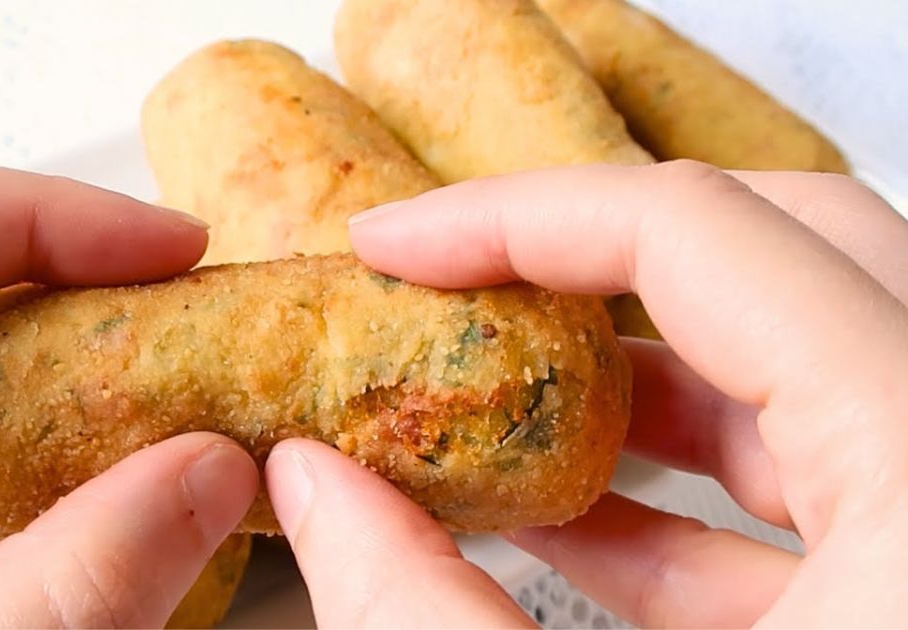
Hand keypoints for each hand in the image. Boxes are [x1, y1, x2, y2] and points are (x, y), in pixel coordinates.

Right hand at [263, 161, 907, 626]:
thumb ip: (424, 609)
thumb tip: (313, 490)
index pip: (700, 235)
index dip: (512, 221)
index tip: (394, 249)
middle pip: (791, 247)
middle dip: (601, 256)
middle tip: (465, 292)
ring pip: (812, 364)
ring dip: (642, 380)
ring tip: (493, 412)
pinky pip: (829, 485)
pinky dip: (690, 492)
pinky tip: (568, 521)